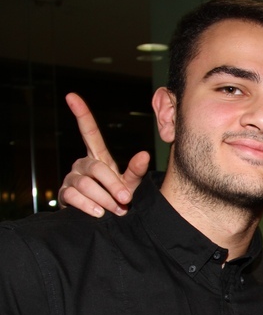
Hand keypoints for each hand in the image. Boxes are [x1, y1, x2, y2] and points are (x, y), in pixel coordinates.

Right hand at [58, 93, 148, 215]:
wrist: (108, 218)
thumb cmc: (120, 197)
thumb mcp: (131, 183)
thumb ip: (136, 170)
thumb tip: (145, 154)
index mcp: (98, 156)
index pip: (89, 132)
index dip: (81, 114)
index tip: (71, 96)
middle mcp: (82, 163)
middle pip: (96, 169)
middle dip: (113, 185)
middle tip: (126, 199)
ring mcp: (72, 177)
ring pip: (86, 185)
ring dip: (104, 199)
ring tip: (116, 209)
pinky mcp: (65, 194)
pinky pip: (74, 197)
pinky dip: (89, 206)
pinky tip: (99, 213)